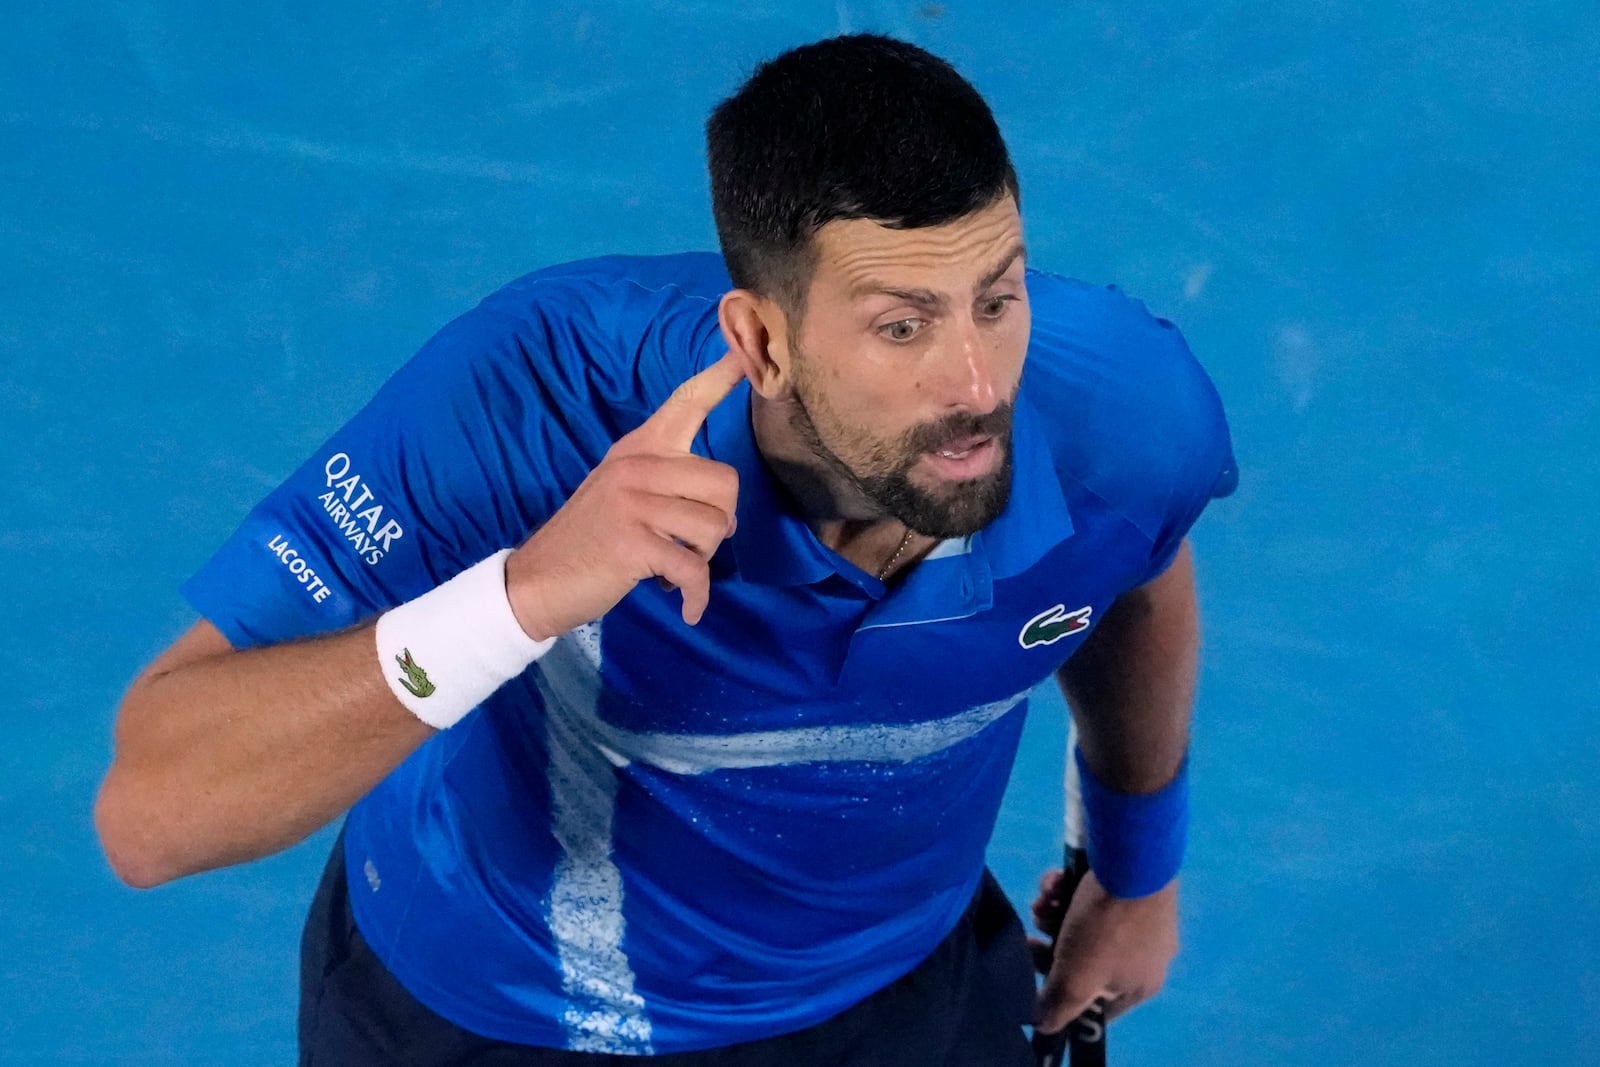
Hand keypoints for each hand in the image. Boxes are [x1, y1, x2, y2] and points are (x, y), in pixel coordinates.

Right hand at [505, 353, 745, 637]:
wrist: (536, 581)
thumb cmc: (589, 539)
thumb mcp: (622, 493)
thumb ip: (667, 483)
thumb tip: (726, 511)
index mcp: (639, 447)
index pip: (687, 401)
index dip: (721, 376)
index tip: (745, 349)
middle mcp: (638, 465)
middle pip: (726, 482)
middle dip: (719, 523)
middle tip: (689, 545)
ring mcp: (635, 503)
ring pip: (716, 527)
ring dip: (703, 559)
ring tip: (672, 566)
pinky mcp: (634, 543)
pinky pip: (694, 569)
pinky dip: (696, 597)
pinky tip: (687, 607)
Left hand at [1029, 868, 1177, 1032]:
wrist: (1131, 858)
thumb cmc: (1106, 926)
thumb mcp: (1076, 975)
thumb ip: (1059, 1005)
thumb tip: (1045, 1026)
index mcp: (1141, 985)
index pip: (1098, 1007)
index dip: (1065, 996)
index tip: (1039, 978)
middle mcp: (1147, 955)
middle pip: (1085, 961)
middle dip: (1052, 944)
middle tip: (1031, 934)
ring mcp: (1140, 918)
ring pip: (1082, 925)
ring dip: (1054, 913)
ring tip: (1042, 900)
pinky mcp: (1129, 886)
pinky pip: (1091, 896)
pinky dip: (1067, 889)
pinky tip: (1055, 879)